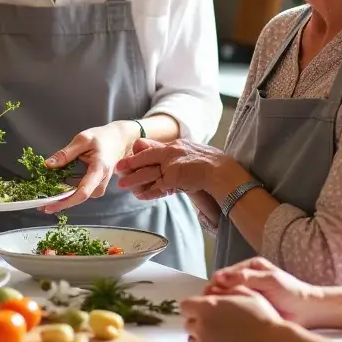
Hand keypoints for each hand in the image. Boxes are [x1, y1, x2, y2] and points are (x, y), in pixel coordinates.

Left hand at [42, 121, 139, 211]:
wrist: (120, 141)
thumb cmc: (103, 138)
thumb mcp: (83, 139)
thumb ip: (65, 153)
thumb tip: (48, 164)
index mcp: (99, 170)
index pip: (82, 192)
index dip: (65, 202)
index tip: (49, 206)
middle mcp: (100, 183)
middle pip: (78, 198)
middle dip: (59, 202)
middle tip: (40, 205)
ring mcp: (99, 187)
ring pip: (78, 197)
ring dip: (61, 198)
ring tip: (44, 198)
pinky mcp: (95, 187)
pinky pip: (79, 193)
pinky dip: (67, 192)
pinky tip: (55, 190)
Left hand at [115, 138, 244, 200]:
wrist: (224, 172)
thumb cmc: (210, 164)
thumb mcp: (189, 153)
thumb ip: (172, 153)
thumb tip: (155, 152)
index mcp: (176, 146)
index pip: (152, 148)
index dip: (138, 154)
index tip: (127, 158)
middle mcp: (173, 152)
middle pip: (146, 158)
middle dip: (130, 164)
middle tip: (118, 169)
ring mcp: (174, 165)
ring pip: (149, 173)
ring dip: (134, 180)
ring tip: (123, 185)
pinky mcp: (176, 178)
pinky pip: (159, 187)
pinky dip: (149, 193)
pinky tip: (141, 195)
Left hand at [181, 287, 286, 341]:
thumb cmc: (262, 317)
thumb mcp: (245, 293)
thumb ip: (224, 290)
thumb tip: (211, 290)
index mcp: (206, 307)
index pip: (185, 306)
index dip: (194, 306)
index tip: (205, 307)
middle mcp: (202, 326)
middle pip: (188, 323)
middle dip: (198, 321)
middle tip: (215, 321)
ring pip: (193, 339)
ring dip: (201, 336)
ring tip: (219, 335)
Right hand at [205, 256, 321, 326]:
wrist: (309, 312)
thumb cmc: (292, 292)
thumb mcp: (270, 280)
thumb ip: (246, 277)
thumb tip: (218, 277)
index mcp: (249, 267)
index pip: (223, 274)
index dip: (213, 284)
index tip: (206, 296)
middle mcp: (245, 279)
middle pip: (221, 287)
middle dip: (213, 297)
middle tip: (206, 309)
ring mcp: (246, 295)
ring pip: (225, 300)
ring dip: (219, 307)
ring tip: (212, 318)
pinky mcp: (249, 310)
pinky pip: (233, 311)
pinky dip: (227, 316)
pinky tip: (223, 324)